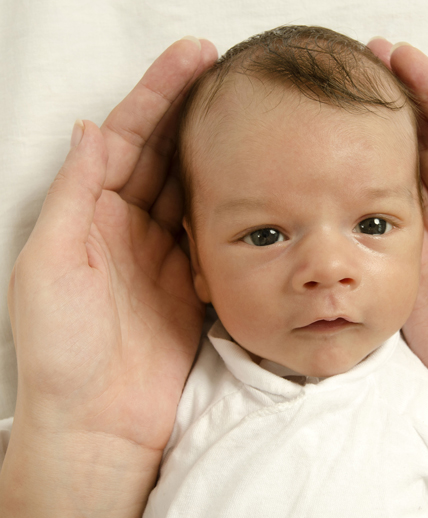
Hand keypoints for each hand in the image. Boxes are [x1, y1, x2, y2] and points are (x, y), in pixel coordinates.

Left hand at [8, 38, 216, 453]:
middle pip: (166, 155)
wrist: (98, 420)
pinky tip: (251, 181)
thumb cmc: (63, 349)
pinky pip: (214, 233)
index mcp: (90, 217)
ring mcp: (164, 256)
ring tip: (245, 115)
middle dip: (194, 110)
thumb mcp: (49, 263)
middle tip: (228, 71)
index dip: (158, 95)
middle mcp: (129, 229)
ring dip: (216, 151)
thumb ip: (75, 196)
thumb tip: (93, 130)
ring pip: (193, 189)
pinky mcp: (192, 284)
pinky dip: (232, 204)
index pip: (129, 140)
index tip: (191, 59)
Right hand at [367, 39, 427, 415]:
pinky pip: (375, 218)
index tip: (400, 58)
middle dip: (395, 104)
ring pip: (396, 175)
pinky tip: (341, 161)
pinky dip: (359, 188)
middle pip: (423, 144)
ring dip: (374, 138)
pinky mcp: (396, 261)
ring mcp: (423, 234)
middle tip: (362, 65)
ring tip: (346, 102)